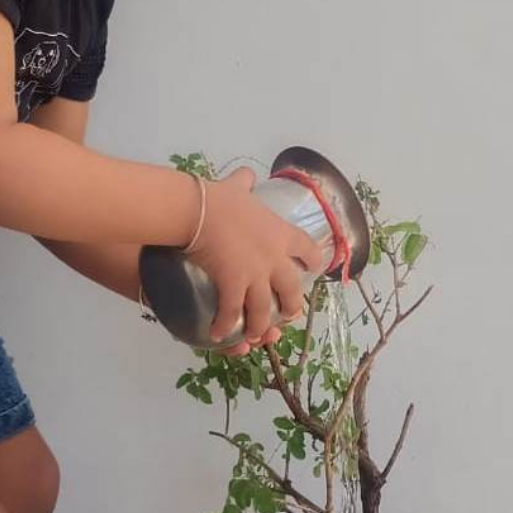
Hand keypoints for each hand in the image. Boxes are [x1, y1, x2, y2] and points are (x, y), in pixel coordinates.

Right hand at [188, 169, 329, 356]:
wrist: (200, 211)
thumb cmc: (219, 198)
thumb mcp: (238, 187)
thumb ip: (244, 183)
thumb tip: (246, 175)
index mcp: (280, 234)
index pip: (307, 249)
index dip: (312, 260)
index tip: (313, 267)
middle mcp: (274, 259)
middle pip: (291, 289)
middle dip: (292, 306)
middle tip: (290, 315)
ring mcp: (255, 275)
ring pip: (264, 310)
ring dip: (261, 327)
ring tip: (257, 336)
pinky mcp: (234, 286)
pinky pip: (233, 313)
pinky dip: (226, 326)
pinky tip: (219, 335)